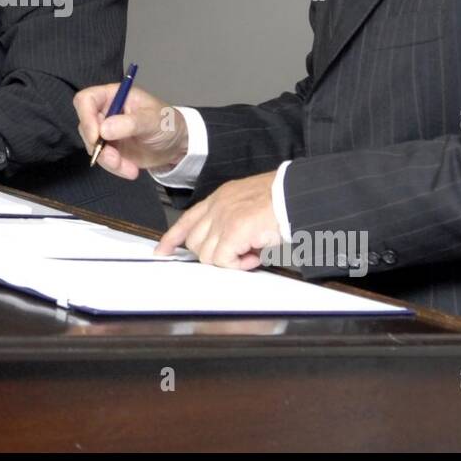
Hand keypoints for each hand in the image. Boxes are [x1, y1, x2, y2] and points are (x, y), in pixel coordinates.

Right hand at [72, 83, 188, 179]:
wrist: (177, 145)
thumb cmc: (166, 123)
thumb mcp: (152, 120)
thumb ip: (129, 123)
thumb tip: (103, 130)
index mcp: (113, 96)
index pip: (86, 99)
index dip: (86, 117)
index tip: (96, 137)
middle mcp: (106, 111)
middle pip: (86, 125)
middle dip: (98, 146)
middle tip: (115, 159)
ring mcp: (106, 131)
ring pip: (93, 146)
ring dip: (108, 161)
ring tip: (130, 169)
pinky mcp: (110, 148)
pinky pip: (103, 159)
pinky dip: (115, 168)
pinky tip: (132, 171)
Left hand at [155, 171, 279, 267]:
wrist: (297, 195)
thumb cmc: (281, 200)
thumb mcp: (248, 206)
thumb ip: (232, 221)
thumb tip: (228, 247)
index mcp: (219, 198)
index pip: (188, 219)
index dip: (172, 238)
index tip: (163, 251)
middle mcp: (217, 206)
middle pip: (195, 242)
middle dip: (213, 255)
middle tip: (240, 253)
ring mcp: (223, 218)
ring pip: (207, 255)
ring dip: (229, 261)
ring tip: (252, 253)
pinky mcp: (234, 231)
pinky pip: (223, 260)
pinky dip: (239, 265)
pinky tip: (255, 256)